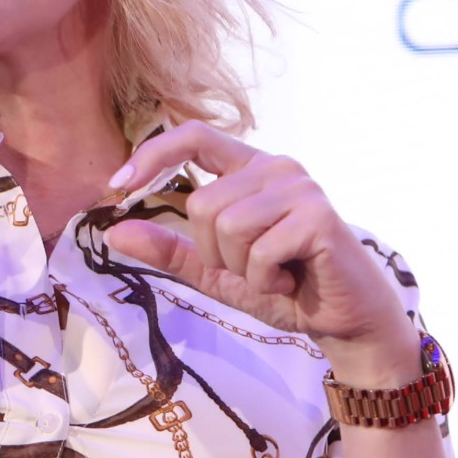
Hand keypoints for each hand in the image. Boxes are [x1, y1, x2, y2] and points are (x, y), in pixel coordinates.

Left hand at [100, 123, 417, 381]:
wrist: (342, 320)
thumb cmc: (283, 288)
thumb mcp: (214, 271)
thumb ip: (169, 249)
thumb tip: (115, 231)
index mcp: (249, 169)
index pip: (194, 137)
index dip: (153, 155)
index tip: (119, 184)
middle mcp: (275, 168)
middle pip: (202, 204)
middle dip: (214, 253)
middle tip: (251, 268)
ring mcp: (300, 188)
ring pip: (227, 226)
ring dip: (240, 268)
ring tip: (273, 273)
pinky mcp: (318, 216)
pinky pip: (258, 250)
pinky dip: (264, 279)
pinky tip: (290, 280)